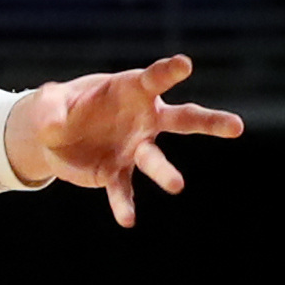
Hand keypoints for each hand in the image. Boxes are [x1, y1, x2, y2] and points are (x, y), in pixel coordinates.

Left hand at [1, 54, 240, 226]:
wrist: (51, 136)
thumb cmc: (59, 106)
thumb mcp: (48, 100)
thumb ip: (49, 108)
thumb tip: (54, 127)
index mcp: (130, 90)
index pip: (154, 79)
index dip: (168, 71)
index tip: (185, 64)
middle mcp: (142, 118)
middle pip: (182, 118)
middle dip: (209, 123)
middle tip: (236, 127)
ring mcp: (134, 147)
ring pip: (155, 159)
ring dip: (165, 172)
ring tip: (176, 186)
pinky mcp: (117, 172)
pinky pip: (123, 189)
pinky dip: (124, 204)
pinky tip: (127, 220)